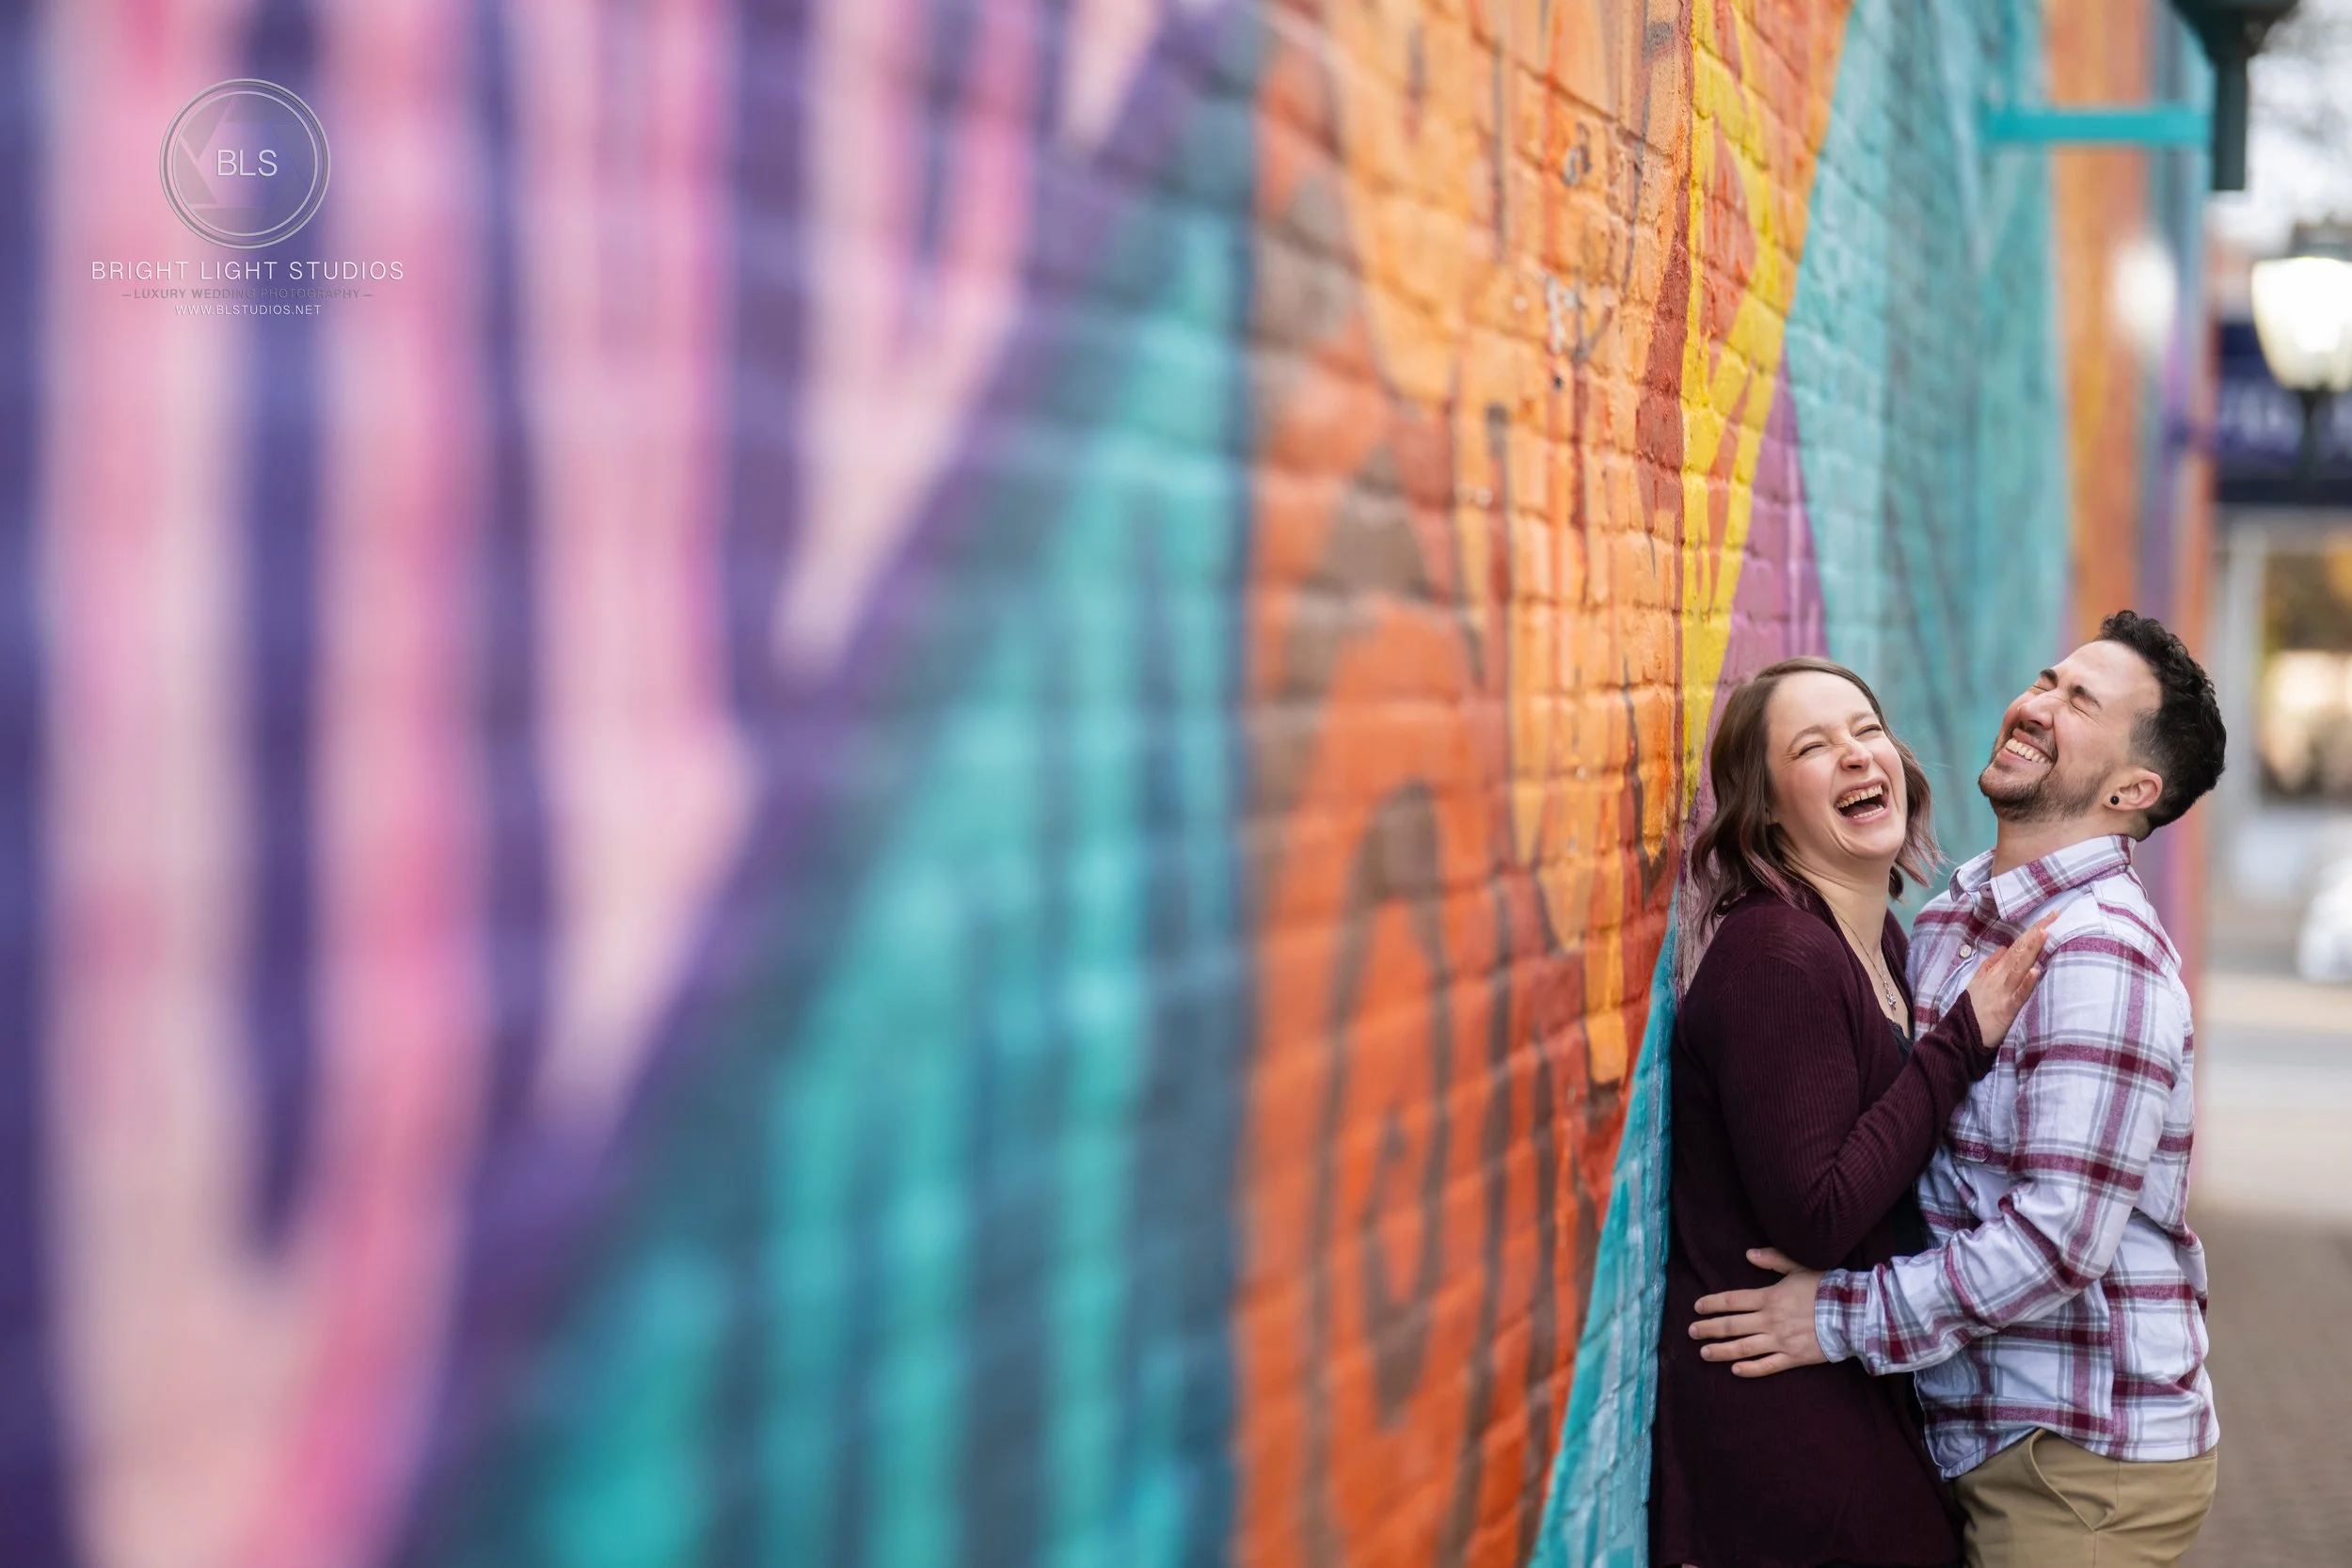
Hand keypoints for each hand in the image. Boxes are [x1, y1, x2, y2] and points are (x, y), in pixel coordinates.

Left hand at [1688, 1247, 1827, 1377]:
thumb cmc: (1826, 1288)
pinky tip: (1735, 1370)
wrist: (1853, 1313)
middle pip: (1732, 1325)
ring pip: (1744, 1348)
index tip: (1697, 1307)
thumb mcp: (1798, 1266)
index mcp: (1769, 1297)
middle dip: (1709, 1328)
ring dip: (1721, 1351)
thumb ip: (1772, 1260)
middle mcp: (1771, 1320)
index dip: (1712, 1304)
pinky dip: (1750, 1369)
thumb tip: (1749, 1254)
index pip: (1732, 1300)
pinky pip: (1767, 1365)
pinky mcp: (1794, 1357)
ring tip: (1703, 1353)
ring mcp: (1781, 1341)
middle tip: (1691, 1332)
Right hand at [1961, 911, 2057, 1045]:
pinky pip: (2018, 994)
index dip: (2032, 931)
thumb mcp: (1977, 982)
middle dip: (2036, 933)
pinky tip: (2036, 971)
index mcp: (1996, 971)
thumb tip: (2003, 947)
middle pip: (2020, 951)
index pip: (2017, 946)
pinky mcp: (2007, 1009)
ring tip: (2043, 933)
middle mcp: (2000, 977)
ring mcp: (2003, 991)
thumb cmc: (1972, 1009)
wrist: (1960, 1033)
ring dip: (2030, 950)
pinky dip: (2026, 983)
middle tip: (2053, 916)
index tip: (2049, 917)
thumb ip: (1990, 964)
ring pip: (2019, 966)